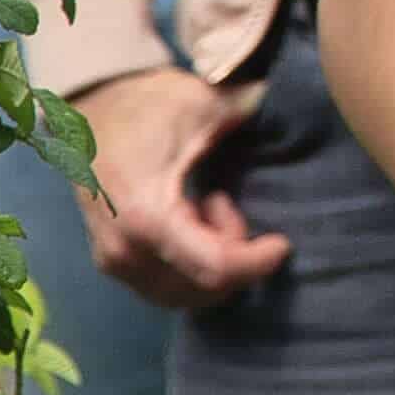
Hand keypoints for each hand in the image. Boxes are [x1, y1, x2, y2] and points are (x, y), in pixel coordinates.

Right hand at [70, 66, 293, 311]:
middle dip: (234, 258)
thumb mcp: (203, 104)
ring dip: (212, 263)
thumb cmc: (147, 105)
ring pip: (183, 295)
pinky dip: (192, 266)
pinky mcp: (111, 263)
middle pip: (202, 289)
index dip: (256, 263)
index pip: (215, 268)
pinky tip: (193, 221)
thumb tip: (302, 99)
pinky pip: (165, 287)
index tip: (281, 243)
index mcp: (148, 218)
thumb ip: (252, 111)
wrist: (91, 105)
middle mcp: (125, 252)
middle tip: (228, 205)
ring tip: (210, 209)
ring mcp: (114, 262)